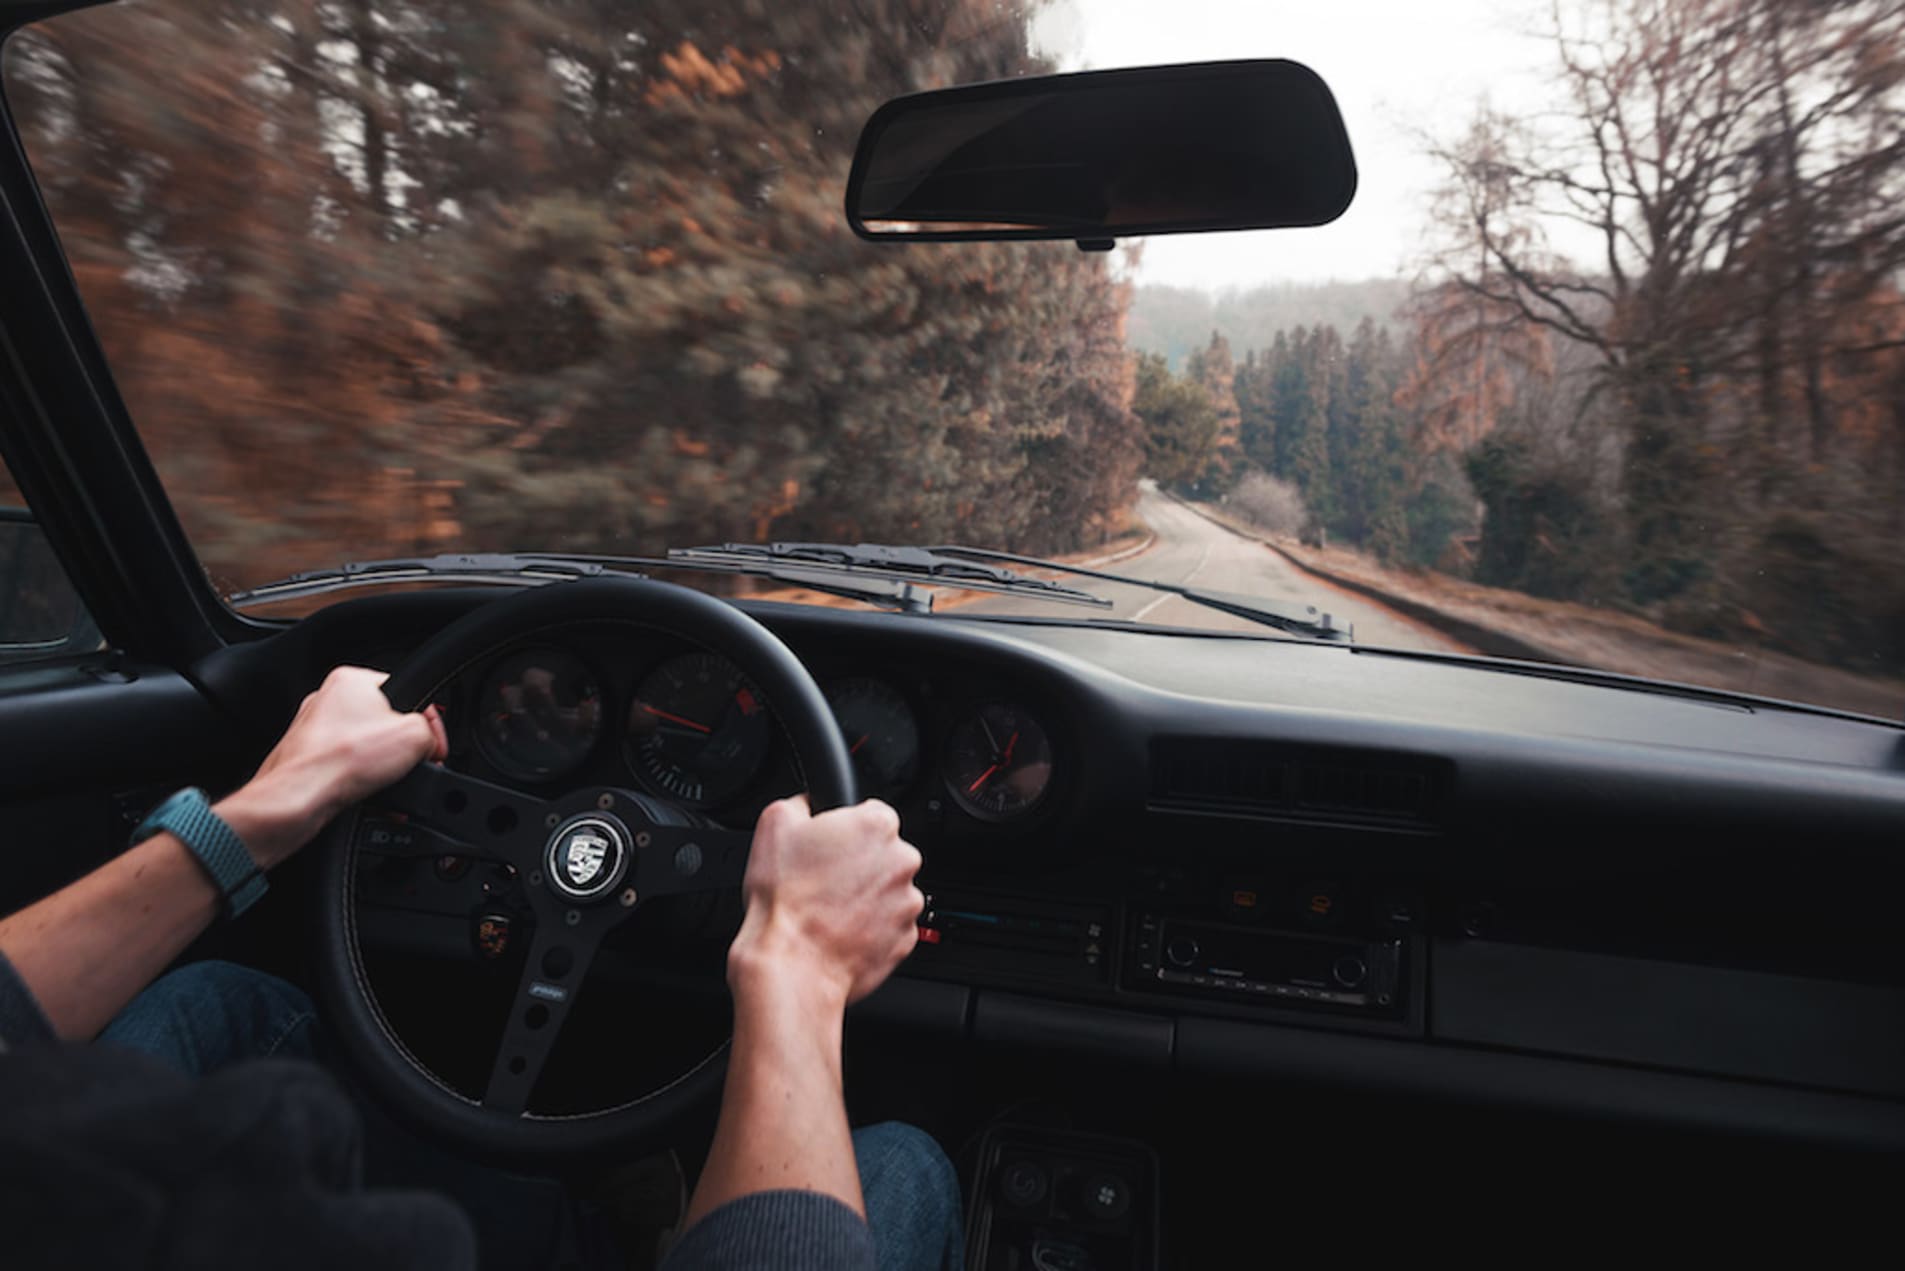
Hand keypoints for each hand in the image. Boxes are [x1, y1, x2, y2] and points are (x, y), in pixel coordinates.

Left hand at [220, 666, 447, 868]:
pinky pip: (347, 768)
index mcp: (351, 680)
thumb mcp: (414, 736)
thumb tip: (427, 744)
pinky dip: (363, 782)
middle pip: (386, 722)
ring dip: (384, 769)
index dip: (429, 723)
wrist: (297, 799)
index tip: (435, 746)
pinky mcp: (306, 759)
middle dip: (405, 749)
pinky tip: (372, 795)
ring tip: (390, 783)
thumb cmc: (340, 761)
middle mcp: (328, 700)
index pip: (408, 692)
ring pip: (366, 748)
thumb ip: (429, 731)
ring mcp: (313, 730)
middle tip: (416, 766)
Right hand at [728, 795, 922, 1007]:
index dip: (844, 829)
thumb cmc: (784, 900)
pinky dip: (869, 926)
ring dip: (864, 896)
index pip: (870, 813)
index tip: (827, 846)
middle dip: (858, 863)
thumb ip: (803, 801)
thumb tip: (810, 802)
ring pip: (887, 890)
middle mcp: (902, 861)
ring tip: (827, 909)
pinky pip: (889, 924)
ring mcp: (907, 902)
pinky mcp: (905, 938)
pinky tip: (839, 930)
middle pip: (883, 852)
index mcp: (877, 825)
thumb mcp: (774, 823)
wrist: (791, 964)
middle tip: (822, 879)